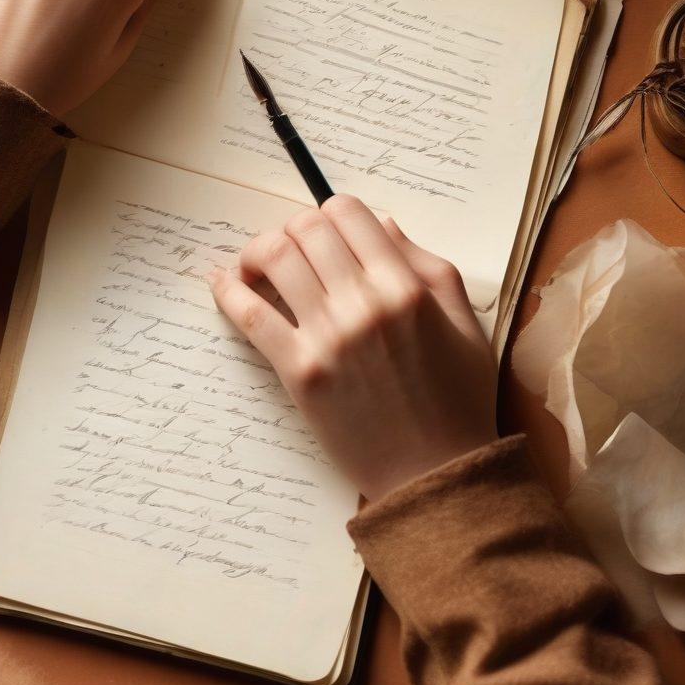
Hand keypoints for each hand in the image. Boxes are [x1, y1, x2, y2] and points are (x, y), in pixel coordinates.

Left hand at [210, 195, 496, 501]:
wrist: (436, 473)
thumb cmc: (455, 397)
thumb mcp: (463, 319)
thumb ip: (424, 263)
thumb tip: (381, 224)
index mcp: (406, 286)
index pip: (347, 211)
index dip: (331, 212)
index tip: (326, 231)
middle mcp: (364, 303)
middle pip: (305, 228)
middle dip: (294, 229)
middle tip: (292, 249)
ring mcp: (328, 337)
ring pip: (274, 258)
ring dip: (258, 251)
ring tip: (257, 266)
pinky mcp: (300, 372)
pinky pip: (250, 315)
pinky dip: (228, 290)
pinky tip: (221, 281)